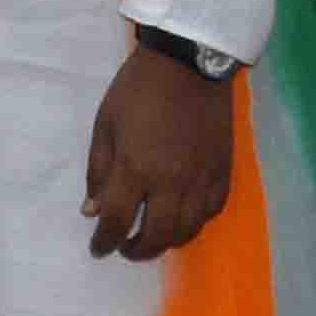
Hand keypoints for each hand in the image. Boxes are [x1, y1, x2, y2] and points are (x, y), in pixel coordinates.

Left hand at [81, 35, 242, 267]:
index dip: (105, 241)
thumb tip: (92, 211)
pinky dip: (195, 223)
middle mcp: (171, 183)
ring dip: (167, 242)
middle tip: (125, 249)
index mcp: (136, 169)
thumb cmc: (138, 90)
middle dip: (137, 250)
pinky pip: (211, 212)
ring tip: (152, 238)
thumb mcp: (105, 125)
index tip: (98, 248)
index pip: (118, 222)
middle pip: (157, 236)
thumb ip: (99, 171)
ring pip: (187, 230)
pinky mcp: (223, 172)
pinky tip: (182, 218)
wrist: (189, 65)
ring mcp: (201, 179)